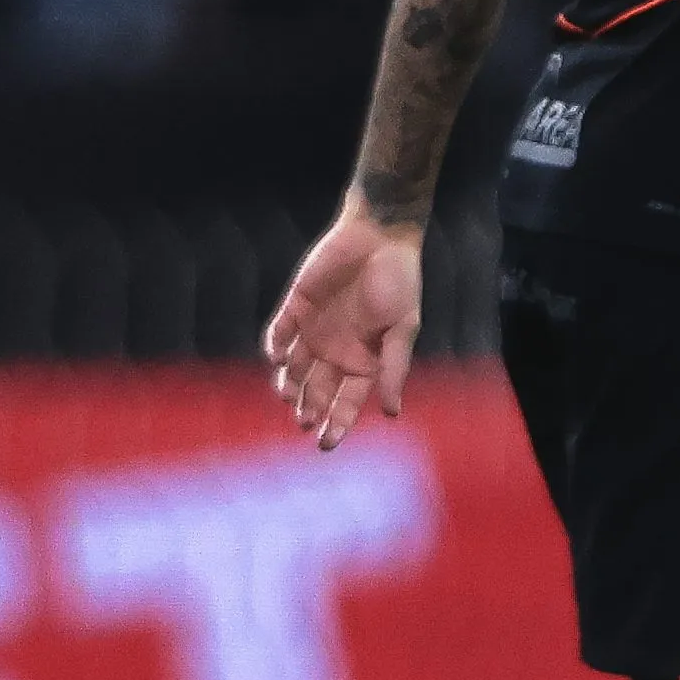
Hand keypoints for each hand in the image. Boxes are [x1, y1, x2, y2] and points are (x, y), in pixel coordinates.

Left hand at [264, 197, 424, 449]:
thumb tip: (393, 413)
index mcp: (364, 358)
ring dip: (288, 384)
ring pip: (292, 368)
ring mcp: (313, 329)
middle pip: (316, 390)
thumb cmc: (399, 281)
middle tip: (303, 421)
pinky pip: (279, 333)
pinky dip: (276, 346)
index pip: (347, 401)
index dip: (337, 423)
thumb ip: (393, 368)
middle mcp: (336, 349)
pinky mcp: (296, 306)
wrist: (380, 235)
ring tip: (289, 393)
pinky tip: (279, 357)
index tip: (326, 444)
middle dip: (308, 408)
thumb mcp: (403, 328)